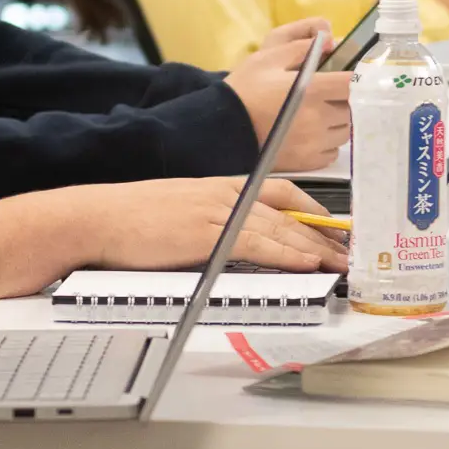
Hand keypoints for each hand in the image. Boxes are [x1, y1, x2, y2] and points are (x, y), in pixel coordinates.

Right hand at [85, 177, 348, 274]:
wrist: (96, 218)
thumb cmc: (130, 221)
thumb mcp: (181, 214)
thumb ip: (212, 224)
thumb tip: (235, 244)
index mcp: (221, 186)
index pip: (281, 192)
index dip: (313, 209)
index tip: (334, 226)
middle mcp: (226, 192)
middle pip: (290, 211)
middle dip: (324, 233)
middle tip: (352, 250)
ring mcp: (218, 211)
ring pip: (281, 228)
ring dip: (316, 247)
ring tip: (342, 263)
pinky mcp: (207, 233)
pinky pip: (259, 243)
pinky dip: (288, 253)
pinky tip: (309, 262)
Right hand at [227, 29, 353, 168]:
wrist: (223, 127)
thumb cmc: (247, 89)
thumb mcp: (270, 57)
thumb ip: (303, 46)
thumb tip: (331, 40)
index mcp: (312, 90)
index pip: (352, 84)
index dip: (356, 80)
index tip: (348, 77)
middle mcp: (318, 118)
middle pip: (351, 109)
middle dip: (343, 101)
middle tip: (326, 96)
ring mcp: (314, 143)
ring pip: (345, 131)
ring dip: (337, 122)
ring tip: (317, 115)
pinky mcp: (309, 162)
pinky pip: (333, 151)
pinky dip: (327, 142)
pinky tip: (310, 134)